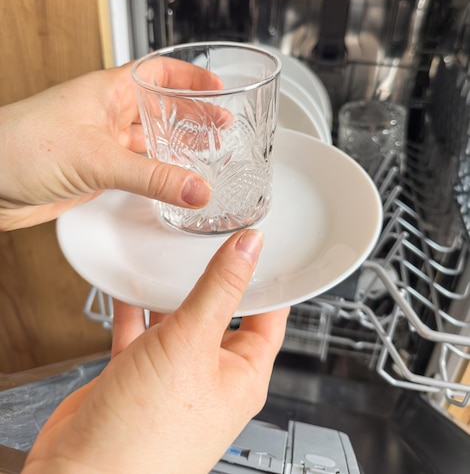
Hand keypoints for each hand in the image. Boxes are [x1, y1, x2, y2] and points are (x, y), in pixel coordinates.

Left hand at [0, 59, 221, 230]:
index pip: (158, 71)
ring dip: (176, 150)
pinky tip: (172, 184)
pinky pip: (137, 171)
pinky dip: (157, 177)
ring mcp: (100, 143)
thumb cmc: (17, 145)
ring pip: (148, 142)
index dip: (190, 76)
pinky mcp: (94, 171)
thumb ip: (151, 177)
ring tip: (206, 157)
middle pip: (159, 108)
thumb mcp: (96, 158)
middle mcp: (106, 114)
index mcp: (107, 91)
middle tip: (221, 128)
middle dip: (192, 116)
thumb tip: (196, 188)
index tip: (217, 86)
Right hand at [22, 229, 289, 473]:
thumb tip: (251, 247)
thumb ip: (220, 289)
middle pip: (222, 313)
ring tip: (170, 255)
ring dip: (172, 292)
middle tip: (212, 239)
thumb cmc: (146, 436)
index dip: (267, 278)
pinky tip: (129, 283)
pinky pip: (140, 332)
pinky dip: (135, 307)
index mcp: (242, 375)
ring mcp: (173, 376)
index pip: (269, 316)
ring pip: (179, 320)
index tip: (260, 242)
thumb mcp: (192, 345)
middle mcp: (210, 376)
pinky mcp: (137, 376)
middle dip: (215, 278)